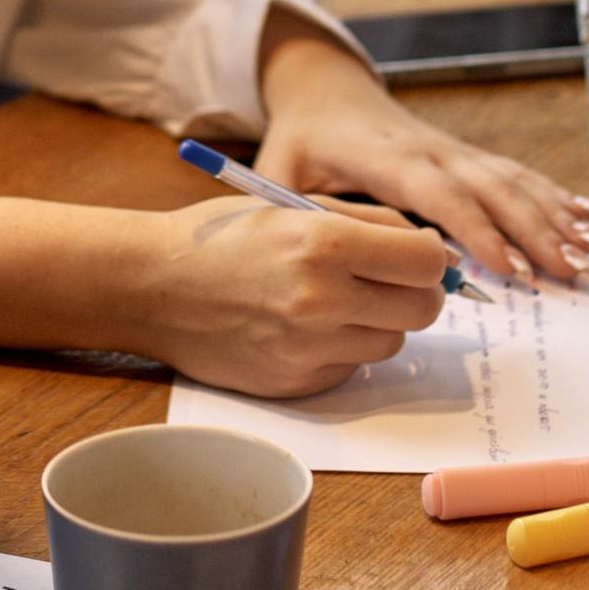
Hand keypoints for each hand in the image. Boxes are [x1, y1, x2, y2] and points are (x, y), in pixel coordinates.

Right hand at [137, 193, 448, 396]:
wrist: (155, 286)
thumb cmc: (226, 237)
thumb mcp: (295, 206)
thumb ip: (371, 223)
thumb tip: (433, 248)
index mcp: (325, 243)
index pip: (426, 263)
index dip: (432, 257)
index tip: (416, 253)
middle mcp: (321, 300)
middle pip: (421, 310)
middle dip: (415, 292)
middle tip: (388, 279)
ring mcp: (308, 348)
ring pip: (390, 342)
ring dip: (377, 321)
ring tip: (334, 298)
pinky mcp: (296, 383)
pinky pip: (350, 367)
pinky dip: (341, 347)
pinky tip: (303, 325)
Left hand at [254, 30, 588, 282]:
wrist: (325, 89)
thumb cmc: (302, 138)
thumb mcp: (280, 168)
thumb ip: (290, 210)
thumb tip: (311, 261)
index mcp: (387, 157)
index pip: (440, 194)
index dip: (476, 231)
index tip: (509, 270)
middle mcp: (431, 150)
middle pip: (492, 188)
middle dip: (534, 231)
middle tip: (569, 272)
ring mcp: (453, 150)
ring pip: (512, 181)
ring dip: (554, 215)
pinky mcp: (465, 155)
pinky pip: (515, 174)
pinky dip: (553, 195)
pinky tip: (587, 216)